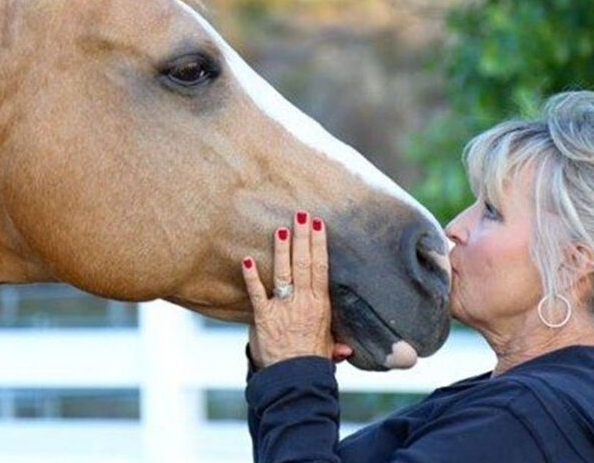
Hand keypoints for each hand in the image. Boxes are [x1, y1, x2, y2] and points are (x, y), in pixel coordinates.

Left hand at [242, 210, 352, 367]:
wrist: (294, 379)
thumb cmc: (311, 363)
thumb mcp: (327, 349)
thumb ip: (334, 343)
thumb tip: (347, 349)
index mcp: (320, 305)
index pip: (321, 268)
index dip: (319, 244)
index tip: (318, 225)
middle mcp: (303, 302)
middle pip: (304, 263)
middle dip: (302, 237)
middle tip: (301, 214)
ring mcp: (283, 308)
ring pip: (283, 272)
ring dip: (282, 249)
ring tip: (281, 228)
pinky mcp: (263, 317)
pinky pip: (256, 293)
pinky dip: (250, 277)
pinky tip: (246, 260)